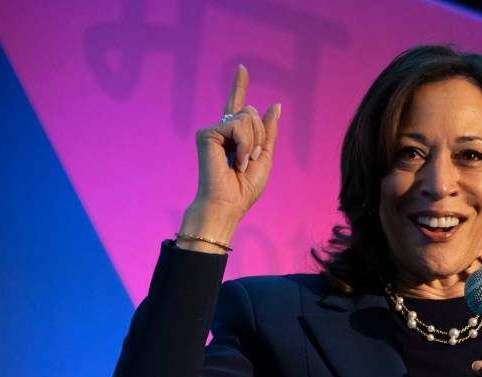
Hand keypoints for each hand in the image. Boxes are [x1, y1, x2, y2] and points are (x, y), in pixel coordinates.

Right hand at [179, 65, 280, 249]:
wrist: (229, 203)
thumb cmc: (244, 187)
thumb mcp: (265, 156)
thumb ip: (269, 131)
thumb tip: (275, 105)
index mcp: (235, 136)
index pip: (238, 107)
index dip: (239, 86)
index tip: (242, 68)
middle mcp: (222, 130)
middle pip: (252, 113)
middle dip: (260, 136)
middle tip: (250, 159)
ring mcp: (213, 131)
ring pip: (247, 118)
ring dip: (253, 143)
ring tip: (242, 163)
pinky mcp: (206, 134)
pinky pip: (238, 126)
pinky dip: (244, 145)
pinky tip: (236, 161)